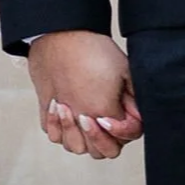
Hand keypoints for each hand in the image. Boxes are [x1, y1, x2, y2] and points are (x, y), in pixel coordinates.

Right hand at [28, 30, 142, 159]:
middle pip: (99, 151)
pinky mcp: (45, 106)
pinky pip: (53, 134)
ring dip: (83, 139)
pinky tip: (69, 118)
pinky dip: (61, 132)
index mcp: (102, 111)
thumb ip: (135, 97)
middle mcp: (81, 118)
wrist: (61, 32)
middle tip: (105, 120)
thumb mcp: (125, 69)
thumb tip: (138, 114)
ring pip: (74, 147)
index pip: (121, 138)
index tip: (119, 113)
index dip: (125, 128)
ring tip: (86, 121)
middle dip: (106, 139)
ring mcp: (62, 114)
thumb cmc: (92, 48)